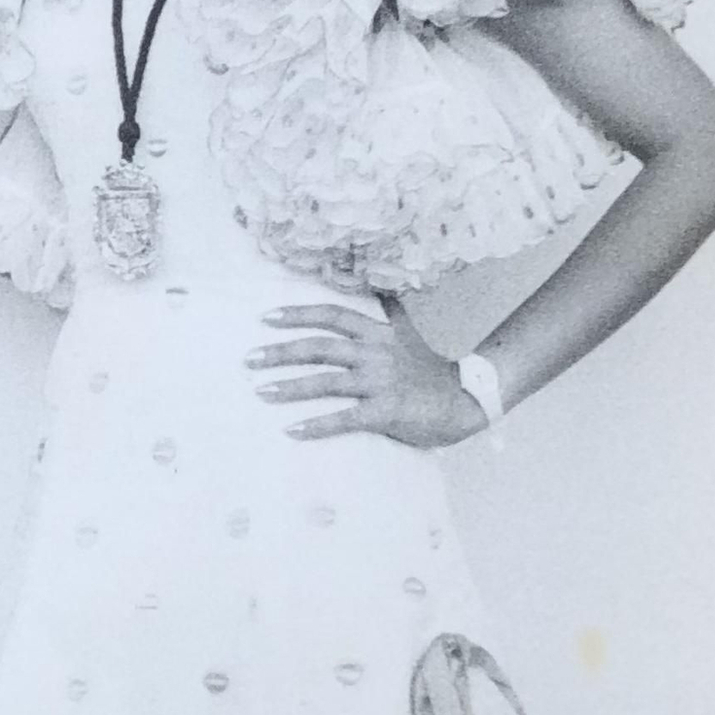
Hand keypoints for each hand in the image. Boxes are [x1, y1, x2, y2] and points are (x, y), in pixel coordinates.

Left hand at [246, 297, 485, 449]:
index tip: (265, 318)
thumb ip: (387, 310)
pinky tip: (292, 430)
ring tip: (260, 392)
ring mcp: (381, 382)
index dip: (298, 314)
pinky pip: (344, 418)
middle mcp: (376, 353)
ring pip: (327, 381)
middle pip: (320, 347)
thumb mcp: (406, 333)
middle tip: (249, 359)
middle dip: (281, 351)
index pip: (331, 316)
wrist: (465, 400)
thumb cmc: (430, 369)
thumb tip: (375, 284)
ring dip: (290, 387)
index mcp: (377, 333)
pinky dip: (317, 425)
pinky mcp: (386, 412)